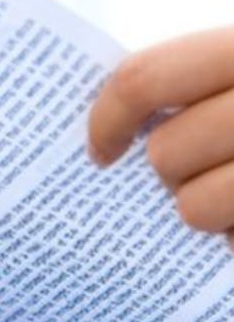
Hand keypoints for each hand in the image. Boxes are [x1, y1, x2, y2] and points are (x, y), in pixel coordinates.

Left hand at [88, 26, 233, 242]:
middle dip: (172, 174)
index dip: (106, 119)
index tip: (101, 152)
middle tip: (200, 172)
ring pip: (193, 208)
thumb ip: (197, 85)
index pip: (147, 79)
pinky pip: (233, 242)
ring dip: (209, 213)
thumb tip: (106, 134)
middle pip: (166, 153)